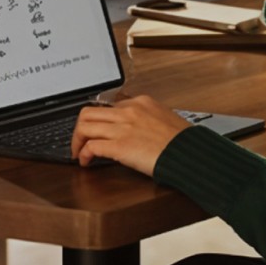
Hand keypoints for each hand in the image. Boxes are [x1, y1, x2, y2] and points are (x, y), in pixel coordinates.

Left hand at [71, 94, 187, 173]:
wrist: (189, 153)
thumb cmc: (182, 141)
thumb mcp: (164, 118)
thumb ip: (146, 118)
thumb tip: (135, 128)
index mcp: (140, 102)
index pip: (108, 106)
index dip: (98, 120)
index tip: (96, 130)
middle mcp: (129, 111)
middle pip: (89, 112)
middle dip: (79, 127)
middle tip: (80, 140)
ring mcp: (123, 127)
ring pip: (84, 126)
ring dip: (77, 141)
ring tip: (78, 152)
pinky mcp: (120, 146)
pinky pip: (91, 146)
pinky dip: (83, 154)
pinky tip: (85, 161)